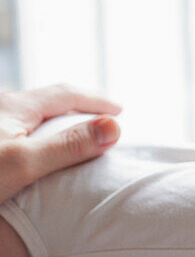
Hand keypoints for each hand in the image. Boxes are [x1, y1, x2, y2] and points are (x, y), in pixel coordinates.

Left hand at [0, 84, 120, 202]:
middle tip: (105, 122)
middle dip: (80, 110)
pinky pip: (22, 135)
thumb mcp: (23, 162)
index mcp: (13, 105)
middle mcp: (2, 110)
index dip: (96, 101)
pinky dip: (44, 140)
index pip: (65, 94)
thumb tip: (114, 126)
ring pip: (35, 120)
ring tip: (80, 139)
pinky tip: (45, 155)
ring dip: (61, 126)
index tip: (120, 111)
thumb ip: (69, 145)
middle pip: (49, 104)